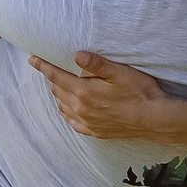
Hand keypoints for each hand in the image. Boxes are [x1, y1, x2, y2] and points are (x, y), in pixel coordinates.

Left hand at [29, 50, 178, 140]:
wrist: (154, 119)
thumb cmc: (140, 92)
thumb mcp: (119, 72)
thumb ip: (96, 64)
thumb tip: (75, 54)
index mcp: (85, 92)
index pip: (57, 76)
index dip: (43, 66)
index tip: (32, 59)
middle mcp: (81, 109)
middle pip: (58, 91)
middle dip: (51, 78)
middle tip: (50, 68)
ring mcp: (88, 122)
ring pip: (63, 106)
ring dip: (58, 94)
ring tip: (58, 85)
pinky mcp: (95, 131)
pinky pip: (72, 122)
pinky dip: (66, 112)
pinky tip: (68, 108)